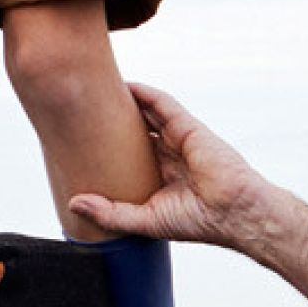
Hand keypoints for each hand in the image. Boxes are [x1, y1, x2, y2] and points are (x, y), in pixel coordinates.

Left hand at [67, 84, 286, 251]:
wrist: (234, 212)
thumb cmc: (197, 221)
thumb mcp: (144, 221)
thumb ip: (110, 213)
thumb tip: (74, 202)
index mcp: (157, 177)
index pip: (124, 156)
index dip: (103, 147)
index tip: (77, 139)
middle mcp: (166, 156)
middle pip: (131, 131)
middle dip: (108, 122)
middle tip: (80, 111)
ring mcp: (177, 140)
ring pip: (145, 114)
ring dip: (123, 102)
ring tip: (96, 90)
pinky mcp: (188, 128)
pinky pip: (162, 104)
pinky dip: (144, 93)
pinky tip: (123, 85)